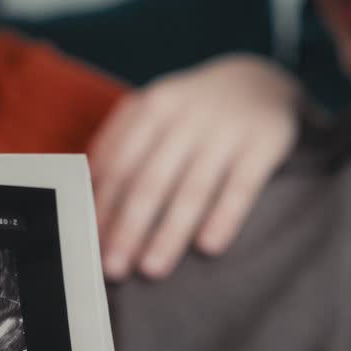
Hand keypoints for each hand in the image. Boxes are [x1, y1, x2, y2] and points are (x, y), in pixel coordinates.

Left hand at [90, 54, 301, 280]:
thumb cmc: (192, 110)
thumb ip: (119, 141)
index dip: (104, 208)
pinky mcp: (263, 144)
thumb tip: (87, 187)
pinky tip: (208, 248)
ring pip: (192, 190)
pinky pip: (241, 187)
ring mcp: (226, 131)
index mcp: (153, 108)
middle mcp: (186, 118)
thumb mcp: (154, 110)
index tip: (91, 246)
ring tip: (152, 270)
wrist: (259, 81)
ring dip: (169, 233)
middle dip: (128, 229)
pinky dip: (224, 217)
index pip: (120, 165)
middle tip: (114, 269)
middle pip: (151, 182)